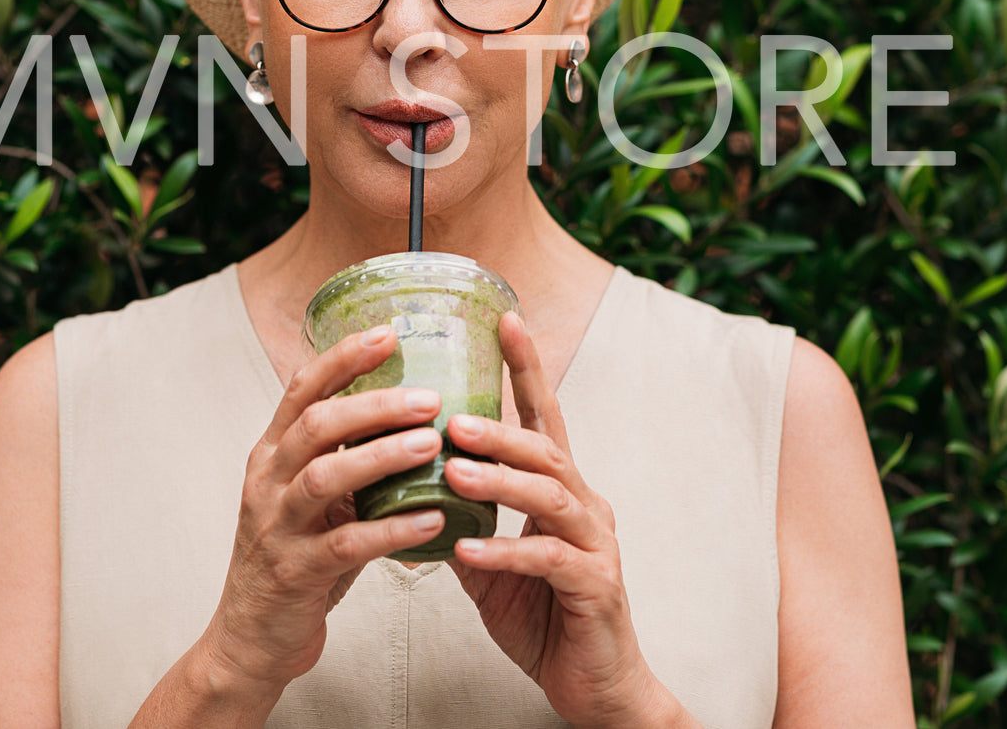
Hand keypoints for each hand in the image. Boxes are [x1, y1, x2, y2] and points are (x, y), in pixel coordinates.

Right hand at [200, 323, 449, 697]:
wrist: (249, 640)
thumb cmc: (292, 558)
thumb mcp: (309, 498)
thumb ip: (344, 458)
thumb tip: (409, 416)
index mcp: (271, 454)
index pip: (303, 389)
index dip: (344, 358)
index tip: (389, 332)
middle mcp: (268, 481)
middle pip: (316, 425)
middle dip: (373, 404)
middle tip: (429, 397)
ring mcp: (277, 527)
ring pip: (326, 477)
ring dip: (381, 456)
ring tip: (429, 445)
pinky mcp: (296, 573)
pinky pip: (347, 544)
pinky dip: (392, 529)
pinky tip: (433, 520)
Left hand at [441, 311, 671, 728]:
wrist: (593, 688)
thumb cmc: (544, 618)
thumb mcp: (491, 565)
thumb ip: (464, 520)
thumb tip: (411, 485)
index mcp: (562, 491)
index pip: (542, 417)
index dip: (526, 367)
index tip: (505, 319)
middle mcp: (585, 506)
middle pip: (546, 449)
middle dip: (500, 426)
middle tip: (453, 416)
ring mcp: (595, 545)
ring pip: (551, 496)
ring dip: (500, 480)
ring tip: (453, 469)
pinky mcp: (594, 588)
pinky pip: (548, 560)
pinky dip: (505, 553)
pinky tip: (467, 551)